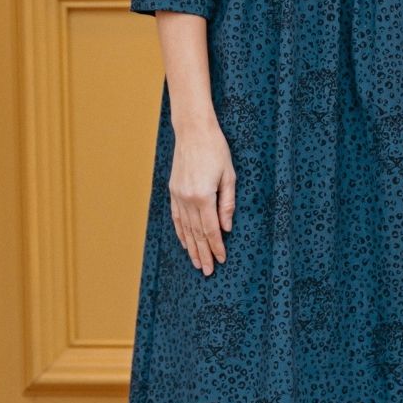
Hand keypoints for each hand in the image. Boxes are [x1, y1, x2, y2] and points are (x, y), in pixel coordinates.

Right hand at [168, 116, 235, 274]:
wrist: (193, 131)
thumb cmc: (216, 150)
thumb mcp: (229, 176)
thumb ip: (228, 203)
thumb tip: (227, 227)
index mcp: (203, 196)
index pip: (211, 229)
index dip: (217, 247)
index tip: (221, 260)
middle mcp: (187, 199)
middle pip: (196, 233)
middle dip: (203, 254)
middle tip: (207, 271)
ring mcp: (177, 195)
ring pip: (185, 228)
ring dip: (191, 248)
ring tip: (196, 263)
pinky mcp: (173, 191)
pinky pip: (176, 217)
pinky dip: (180, 232)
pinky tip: (184, 242)